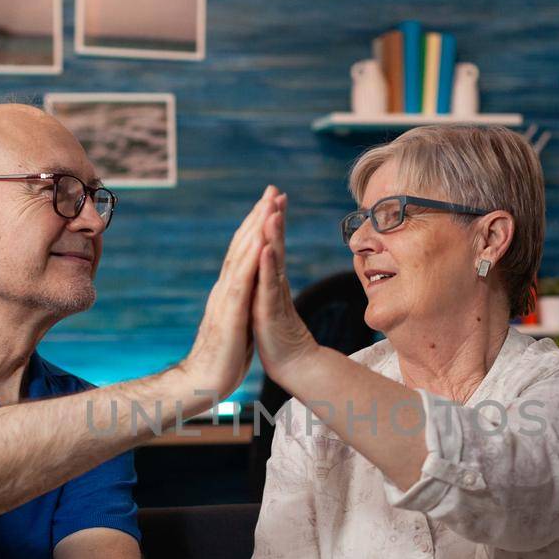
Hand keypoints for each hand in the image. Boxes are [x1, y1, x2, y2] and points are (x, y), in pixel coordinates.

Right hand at [178, 187, 279, 414]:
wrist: (202, 382)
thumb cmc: (221, 359)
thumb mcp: (238, 324)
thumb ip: (242, 305)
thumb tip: (249, 295)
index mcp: (231, 291)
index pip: (244, 253)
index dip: (256, 227)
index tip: (270, 205)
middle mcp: (226, 288)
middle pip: (242, 245)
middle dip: (258, 216)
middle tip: (272, 189)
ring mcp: (226, 298)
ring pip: (242, 256)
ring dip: (255, 228)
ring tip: (269, 204)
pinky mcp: (230, 313)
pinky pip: (242, 281)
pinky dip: (251, 258)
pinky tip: (261, 241)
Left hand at [253, 192, 321, 387]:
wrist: (292, 367)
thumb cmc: (279, 339)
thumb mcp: (269, 306)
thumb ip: (270, 286)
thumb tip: (271, 268)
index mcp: (269, 282)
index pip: (271, 245)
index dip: (271, 221)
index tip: (272, 196)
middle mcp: (273, 285)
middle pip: (275, 245)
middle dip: (273, 216)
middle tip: (275, 191)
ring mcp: (273, 298)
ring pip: (272, 262)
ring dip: (272, 235)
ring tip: (271, 211)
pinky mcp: (269, 313)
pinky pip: (268, 286)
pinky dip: (266, 266)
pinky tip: (266, 248)